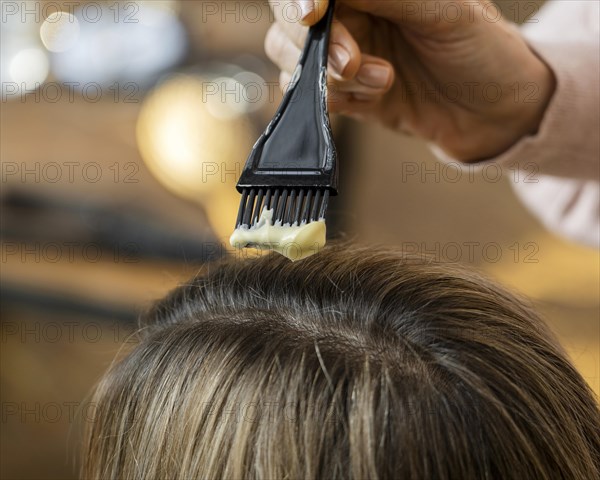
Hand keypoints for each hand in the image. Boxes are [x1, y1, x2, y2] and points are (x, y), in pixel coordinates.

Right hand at [265, 0, 554, 161]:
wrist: (494, 114)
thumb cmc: (482, 51)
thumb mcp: (444, 12)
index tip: (311, 14)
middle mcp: (355, 15)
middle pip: (293, 22)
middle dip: (320, 44)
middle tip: (352, 63)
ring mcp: (346, 56)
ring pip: (295, 60)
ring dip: (332, 76)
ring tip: (382, 80)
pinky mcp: (347, 95)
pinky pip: (312, 96)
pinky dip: (335, 99)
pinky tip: (374, 96)